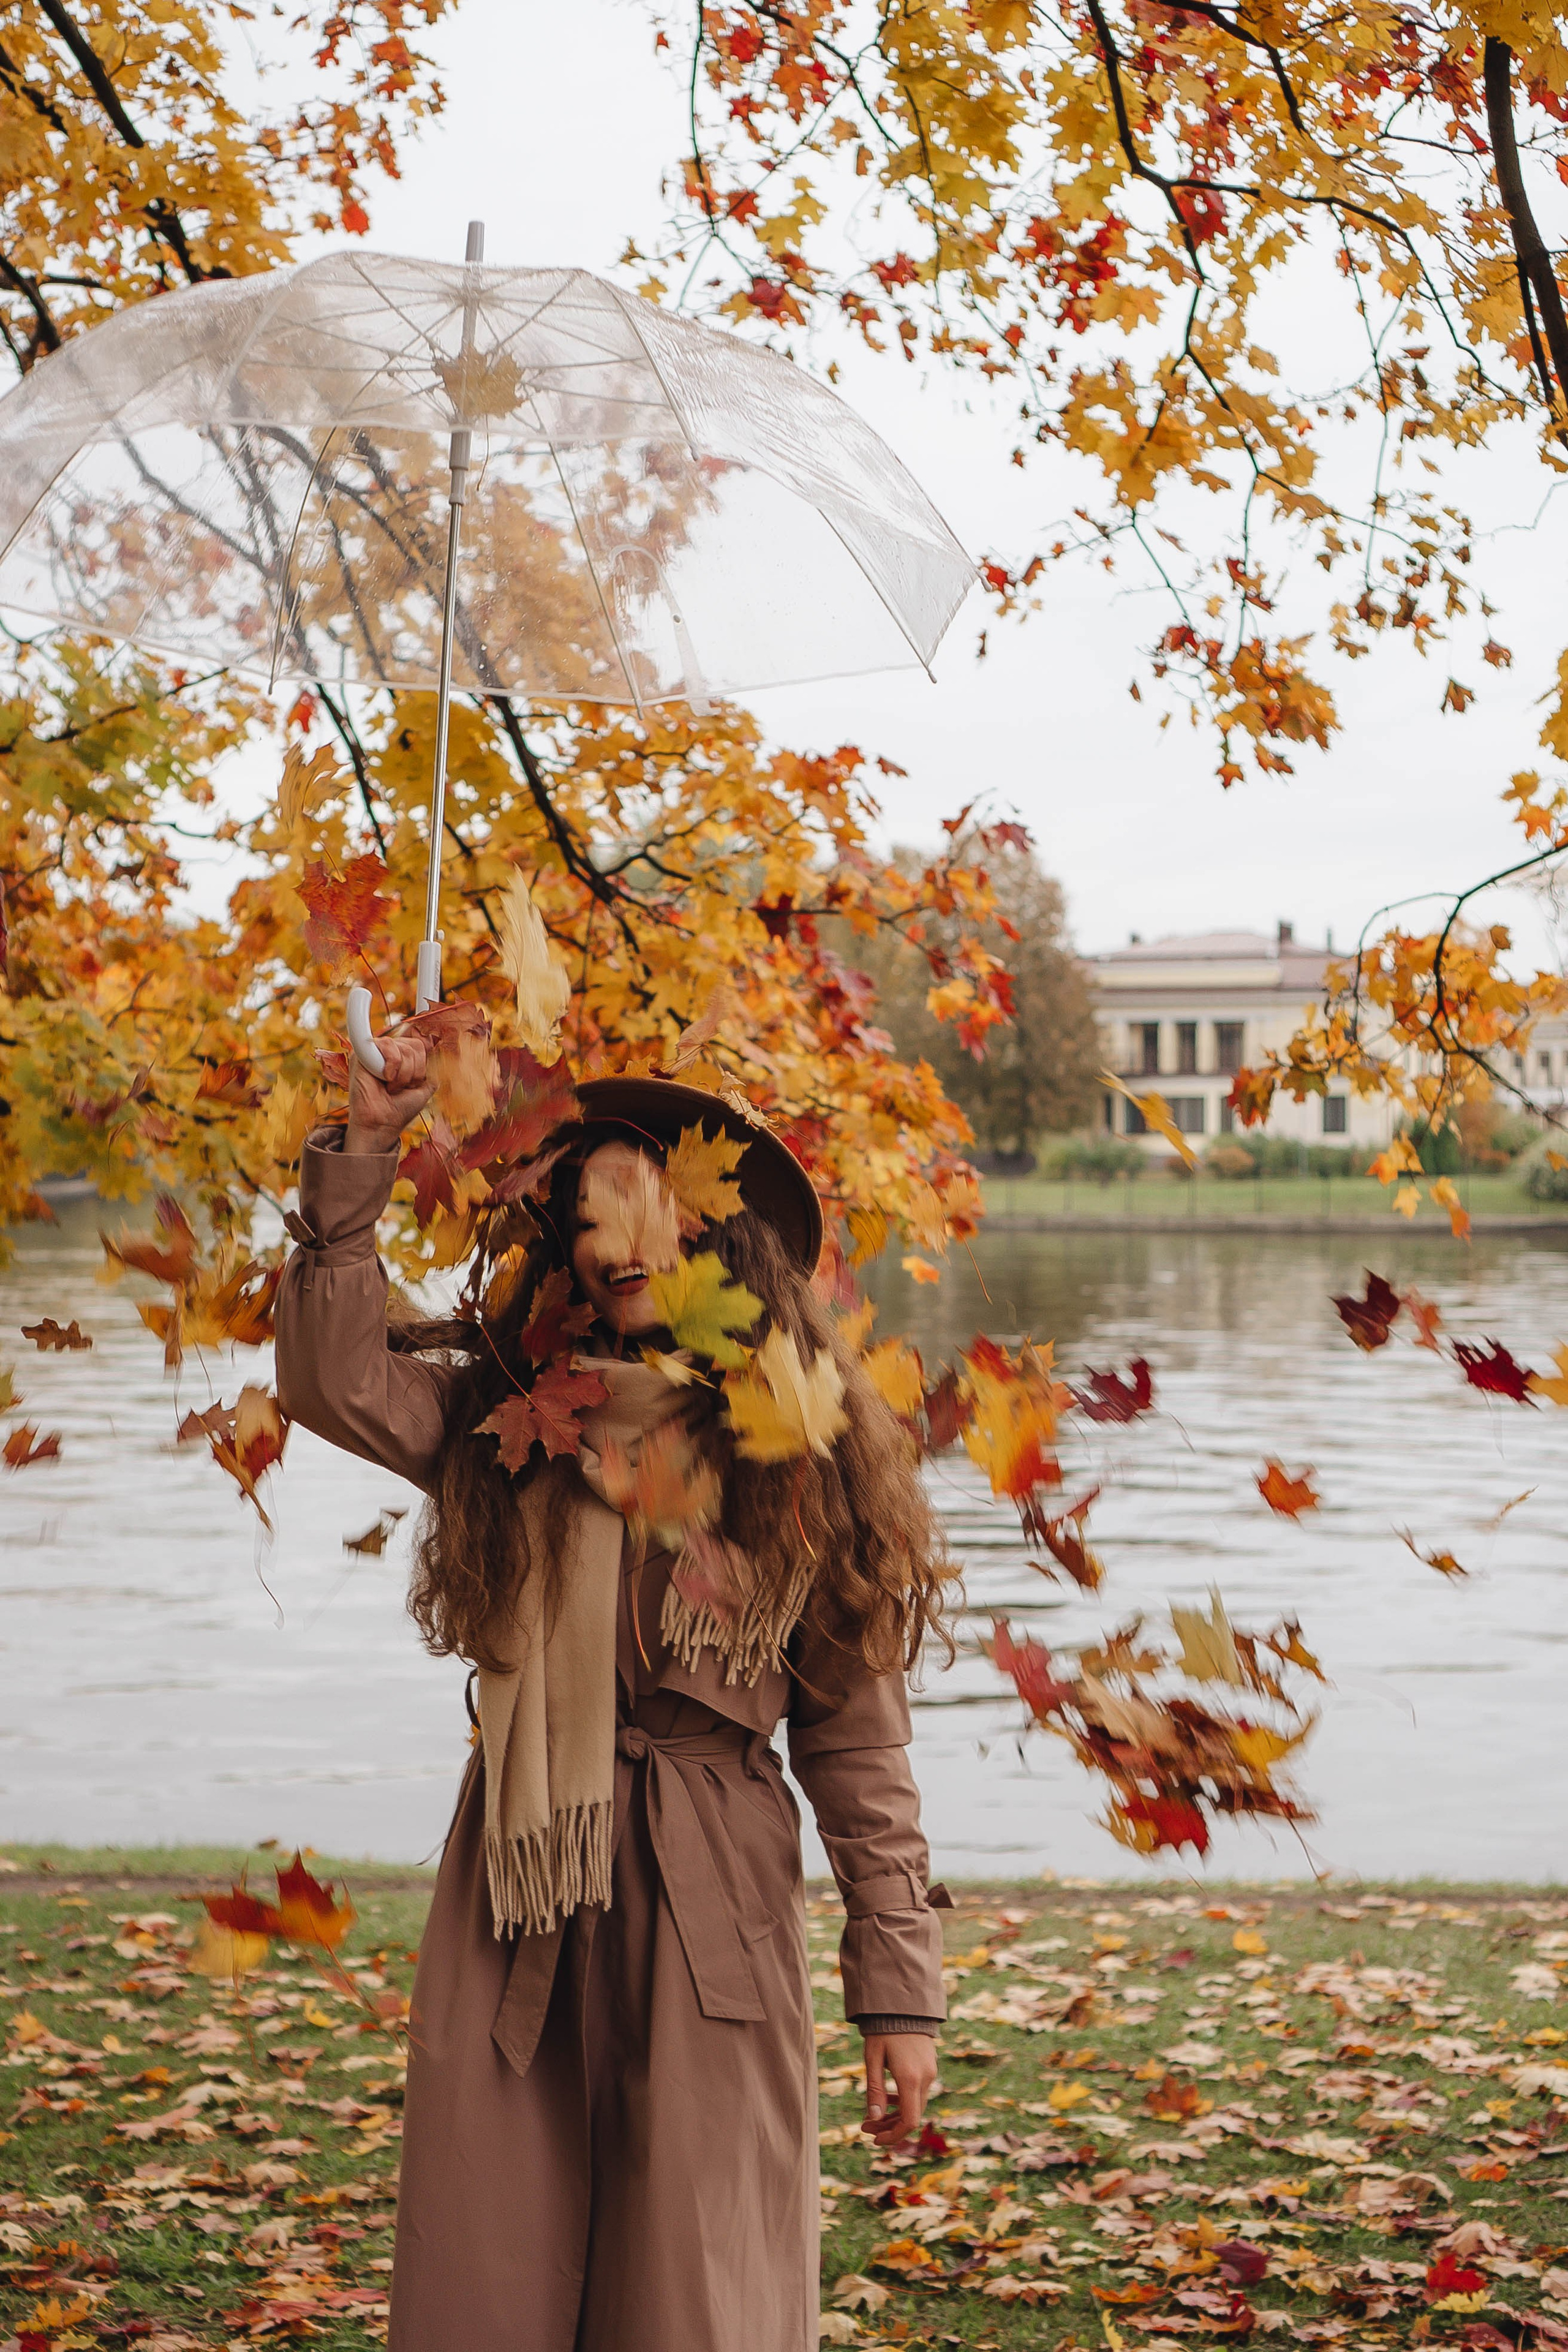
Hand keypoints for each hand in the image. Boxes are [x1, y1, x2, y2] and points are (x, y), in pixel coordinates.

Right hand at [344, 1032, 434, 1153]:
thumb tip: (436, 1048)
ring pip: (402, 1047)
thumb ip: (432, 1069)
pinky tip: (383, 1078)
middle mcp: (387, 1052)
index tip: (412, 1085)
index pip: (420, 1046)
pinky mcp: (362, 1053)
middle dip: (413, 1072)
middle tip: (400, 1088)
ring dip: (402, 1074)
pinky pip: (386, 1044)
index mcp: (401, 1058)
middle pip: (414, 1046)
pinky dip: (392, 1066)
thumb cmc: (399, 1109)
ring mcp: (375, 1052)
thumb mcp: (424, 1088)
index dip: (421, 1067)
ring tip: (390, 1087)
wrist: (382, 1123)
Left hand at [861, 2031, 937, 2149]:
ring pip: (915, 2105)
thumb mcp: (873, 2059)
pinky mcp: (929, 2067)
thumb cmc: (883, 2030)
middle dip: (889, 2126)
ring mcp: (930, 2072)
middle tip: (865, 2127)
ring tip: (872, 2116)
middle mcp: (925, 2078)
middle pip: (911, 2116)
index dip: (893, 2135)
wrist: (903, 2005)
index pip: (909, 2121)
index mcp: (910, 2078)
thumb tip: (874, 2119)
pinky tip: (887, 2099)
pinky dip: (903, 2101)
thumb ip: (874, 2090)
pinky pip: (917, 2092)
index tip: (875, 2140)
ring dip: (895, 2115)